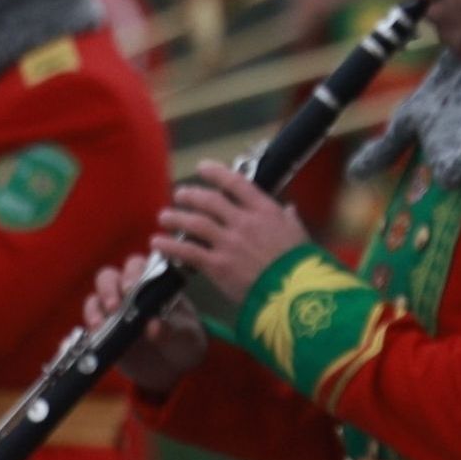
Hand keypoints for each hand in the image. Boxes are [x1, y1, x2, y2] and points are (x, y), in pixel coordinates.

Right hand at [83, 255, 207, 395]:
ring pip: (94, 298)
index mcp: (155, 285)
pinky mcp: (102, 332)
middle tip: (116, 306)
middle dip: (109, 287)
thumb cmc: (184, 343)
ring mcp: (114, 312)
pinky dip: (84, 329)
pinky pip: (86, 326)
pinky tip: (90, 337)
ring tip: (101, 324)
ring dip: (94, 308)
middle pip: (109, 276)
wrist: (173, 370)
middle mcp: (130, 293)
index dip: (133, 272)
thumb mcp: (185, 338)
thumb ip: (172, 331)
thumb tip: (154, 325)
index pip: (139, 266)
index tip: (132, 288)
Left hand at [152, 161, 309, 302]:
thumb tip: (289, 209)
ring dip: (176, 218)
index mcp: (265, 211)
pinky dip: (170, 246)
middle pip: (210, 201)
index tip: (202, 167)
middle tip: (179, 194)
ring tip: (165, 217)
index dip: (216, 173)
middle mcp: (244, 222)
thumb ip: (290, 219)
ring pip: (195, 223)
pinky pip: (188, 252)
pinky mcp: (218, 265)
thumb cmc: (302, 264)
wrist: (294, 292)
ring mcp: (229, 243)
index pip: (236, 183)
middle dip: (191, 195)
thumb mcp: (300, 235)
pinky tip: (158, 242)